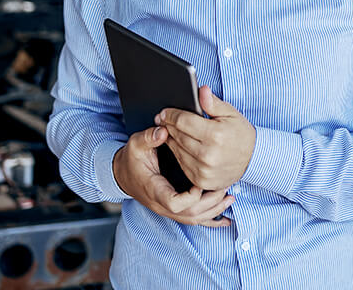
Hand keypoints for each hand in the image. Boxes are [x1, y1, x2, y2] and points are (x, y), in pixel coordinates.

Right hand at [113, 124, 234, 225]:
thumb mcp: (136, 145)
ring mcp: (168, 209)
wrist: (122, 173)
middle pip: (189, 215)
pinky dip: (211, 220)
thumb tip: (163, 131)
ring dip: (214, 210)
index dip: (190, 197)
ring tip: (230, 197)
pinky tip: (226, 220)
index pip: (174, 204)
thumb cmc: (131, 159)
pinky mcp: (174, 209)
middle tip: (225, 188)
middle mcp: (162, 204)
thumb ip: (149, 137)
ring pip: (193, 219)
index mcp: (155, 190)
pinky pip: (194, 221)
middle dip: (210, 203)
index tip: (200, 183)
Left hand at [158, 86, 255, 191]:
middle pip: (177, 135)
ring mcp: (204, 170)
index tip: (164, 112)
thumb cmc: (240, 134)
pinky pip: (181, 164)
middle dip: (168, 125)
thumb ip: (213, 103)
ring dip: (171, 139)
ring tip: (171, 131)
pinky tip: (180, 145)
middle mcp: (208, 154)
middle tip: (163, 119)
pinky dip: (178, 153)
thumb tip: (201, 90)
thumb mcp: (231, 114)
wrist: (253, 160)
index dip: (171, 115)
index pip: (183, 121)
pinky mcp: (201, 180)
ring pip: (176, 150)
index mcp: (216, 135)